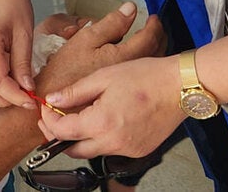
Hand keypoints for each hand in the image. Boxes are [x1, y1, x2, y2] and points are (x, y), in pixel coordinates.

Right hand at [34, 2, 165, 96]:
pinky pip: (142, 78)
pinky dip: (145, 65)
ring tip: (150, 41)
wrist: (54, 102)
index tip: (152, 18)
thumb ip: (111, 23)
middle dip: (158, 35)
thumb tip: (131, 8)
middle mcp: (132, 74)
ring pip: (150, 66)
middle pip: (156, 52)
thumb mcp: (85, 39)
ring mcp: (129, 87)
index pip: (150, 37)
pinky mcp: (124, 97)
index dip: (154, 24)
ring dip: (154, 50)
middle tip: (155, 27)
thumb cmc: (66, 71)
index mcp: (124, 57)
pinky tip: (139, 62)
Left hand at [39, 54, 184, 159]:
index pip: (61, 132)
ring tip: (81, 115)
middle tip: (56, 118)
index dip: (48, 120)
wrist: (180, 86)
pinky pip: (112, 149)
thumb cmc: (147, 76)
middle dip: (60, 136)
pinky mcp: (139, 150)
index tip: (46, 109)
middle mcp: (113, 142)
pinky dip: (103, 138)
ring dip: (82, 137)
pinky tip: (106, 120)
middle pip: (74, 150)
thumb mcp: (104, 76)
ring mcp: (127, 150)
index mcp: (101, 122)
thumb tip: (53, 100)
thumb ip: (75, 92)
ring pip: (93, 151)